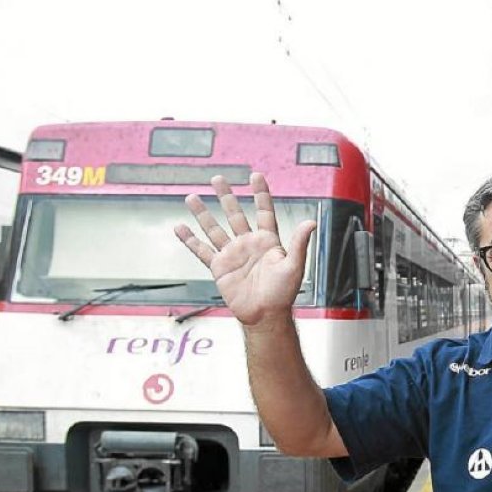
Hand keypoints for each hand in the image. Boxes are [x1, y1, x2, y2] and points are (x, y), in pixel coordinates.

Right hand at [175, 172, 315, 327]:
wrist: (265, 315)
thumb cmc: (283, 293)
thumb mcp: (294, 266)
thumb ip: (299, 243)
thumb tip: (311, 222)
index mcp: (268, 241)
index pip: (264, 211)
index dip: (260, 194)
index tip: (255, 176)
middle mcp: (248, 244)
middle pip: (235, 214)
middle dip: (226, 196)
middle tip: (217, 178)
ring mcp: (232, 255)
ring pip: (214, 229)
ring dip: (203, 213)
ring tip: (192, 197)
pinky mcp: (219, 267)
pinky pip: (201, 250)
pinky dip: (190, 240)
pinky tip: (180, 228)